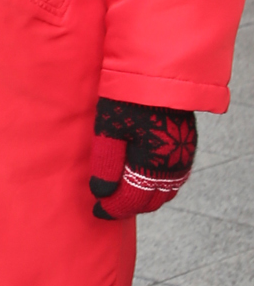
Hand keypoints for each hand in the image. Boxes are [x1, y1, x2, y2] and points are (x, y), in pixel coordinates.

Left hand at [90, 98, 196, 219]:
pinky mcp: (187, 147)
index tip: (97, 211)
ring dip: (146, 198)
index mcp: (151, 164)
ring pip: (166, 192)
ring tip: (124, 196)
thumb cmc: (127, 100)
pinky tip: (145, 181)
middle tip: (108, 206)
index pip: (131, 200)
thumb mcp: (108, 129)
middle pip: (151, 201)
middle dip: (129, 207)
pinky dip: (160, 186)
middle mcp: (172, 166)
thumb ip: (105, 164)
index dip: (113, 209)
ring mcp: (183, 157)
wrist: (158, 73)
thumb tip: (101, 194)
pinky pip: (176, 179)